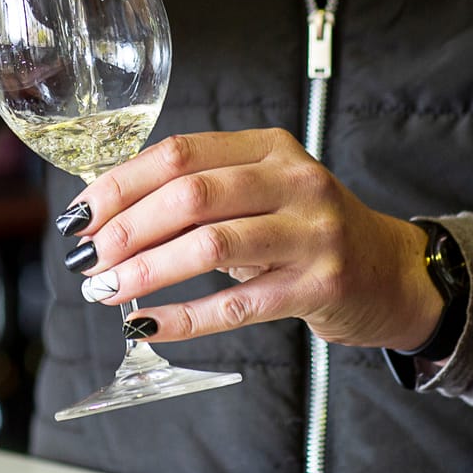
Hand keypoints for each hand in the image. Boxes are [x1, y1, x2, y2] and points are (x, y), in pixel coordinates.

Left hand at [62, 128, 444, 350]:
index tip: (81, 214)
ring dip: (146, 271)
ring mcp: (312, 234)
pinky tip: (148, 325)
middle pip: (191, 195)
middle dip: (126, 228)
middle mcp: (295, 182)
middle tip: (87, 258)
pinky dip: (184, 317)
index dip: (122, 183)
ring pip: (210, 246)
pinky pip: (237, 305)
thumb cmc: (306, 231)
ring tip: (106, 290)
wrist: (390, 273)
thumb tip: (106, 207)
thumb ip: (199, 192)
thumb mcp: (262, 192)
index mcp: (270, 148)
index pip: (181, 153)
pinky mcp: (320, 287)